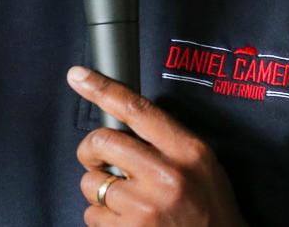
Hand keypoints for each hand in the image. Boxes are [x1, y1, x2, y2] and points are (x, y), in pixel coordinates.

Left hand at [68, 67, 246, 225]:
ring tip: (125, 201)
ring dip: (100, 192)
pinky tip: (125, 221)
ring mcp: (146, 207)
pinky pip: (92, 216)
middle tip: (99, 161)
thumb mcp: (202, 163)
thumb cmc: (209, 208)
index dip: (102, 89)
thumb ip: (167, 139)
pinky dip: (102, 219)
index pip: (136, 109)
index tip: (79, 76)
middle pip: (102, 142)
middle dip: (92, 151)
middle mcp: (166, 176)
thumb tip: (123, 119)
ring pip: (92, 183)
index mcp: (187, 151)